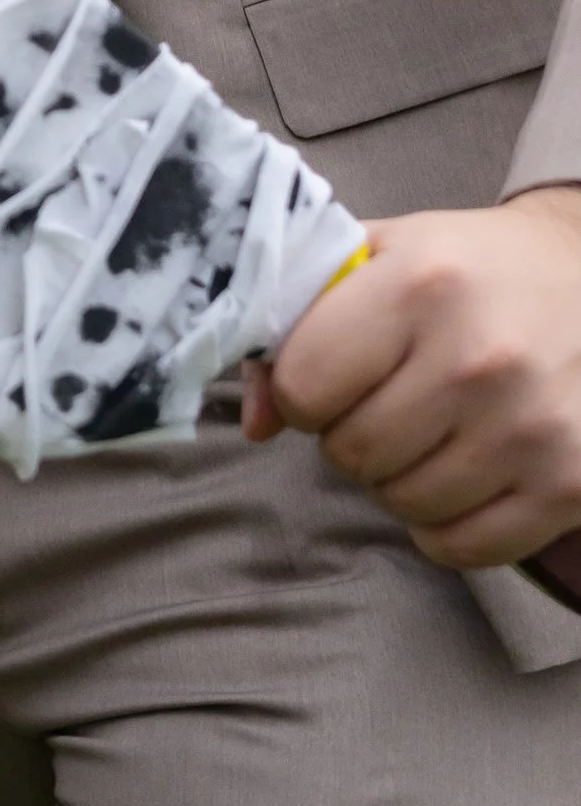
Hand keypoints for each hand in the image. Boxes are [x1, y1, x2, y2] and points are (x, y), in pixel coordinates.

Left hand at [245, 187, 580, 567]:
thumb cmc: (466, 268)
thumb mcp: (378, 257)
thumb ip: (298, 321)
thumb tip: (256, 424)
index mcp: (419, 285)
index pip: (303, 387)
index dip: (300, 389)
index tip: (330, 374)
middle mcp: (479, 360)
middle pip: (351, 454)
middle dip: (348, 434)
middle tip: (384, 401)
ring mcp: (530, 430)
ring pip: (402, 506)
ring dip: (397, 478)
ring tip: (428, 428)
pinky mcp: (570, 487)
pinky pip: (462, 548)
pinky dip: (445, 523)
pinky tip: (461, 470)